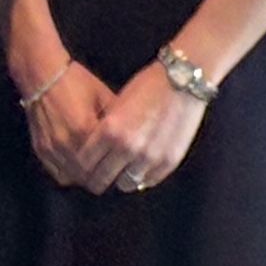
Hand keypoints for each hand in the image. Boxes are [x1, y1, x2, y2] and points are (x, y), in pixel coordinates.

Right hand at [19, 60, 113, 187]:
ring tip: (96, 172)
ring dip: (85, 177)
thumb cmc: (76, 81)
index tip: (123, 168)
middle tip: (111, 173)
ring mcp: (52, 148)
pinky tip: (78, 167)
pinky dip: (69, 173)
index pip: (104, 164)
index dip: (115, 169)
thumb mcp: (103, 95)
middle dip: (101, 178)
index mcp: (85, 129)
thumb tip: (133, 135)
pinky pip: (57, 173)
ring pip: (72, 178)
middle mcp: (67, 143)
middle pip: (88, 177)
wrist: (42, 74)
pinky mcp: (41, 149)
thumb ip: (118, 119)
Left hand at [75, 61, 208, 196]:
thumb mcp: (117, 104)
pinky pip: (148, 181)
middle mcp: (128, 147)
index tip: (85, 167)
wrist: (183, 80)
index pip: (84, 162)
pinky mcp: (168, 162)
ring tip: (122, 171)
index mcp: (110, 130)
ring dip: (121, 178)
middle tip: (100, 175)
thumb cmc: (148, 85)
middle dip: (97, 177)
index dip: (82, 166)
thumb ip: (105, 129)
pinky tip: (141, 169)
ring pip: (125, 184)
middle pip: (101, 178)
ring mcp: (149, 157)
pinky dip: (142, 177)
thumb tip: (96, 151)